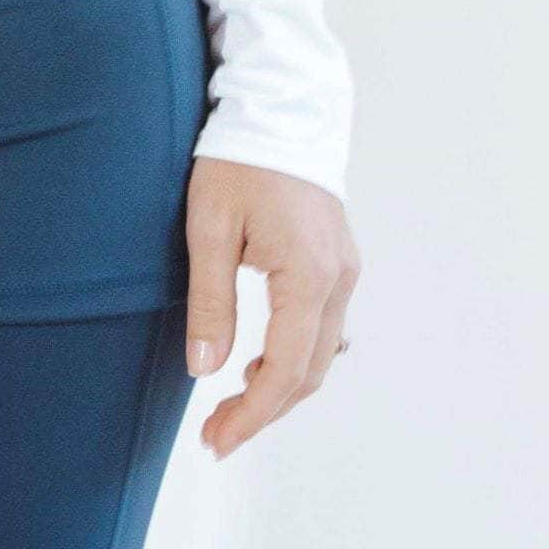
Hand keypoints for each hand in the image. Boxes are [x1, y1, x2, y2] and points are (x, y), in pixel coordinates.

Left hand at [181, 155, 357, 459]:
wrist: (280, 106)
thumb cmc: (237, 160)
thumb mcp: (208, 228)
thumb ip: (209, 301)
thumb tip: (204, 369)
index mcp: (308, 275)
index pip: (285, 370)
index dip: (251, 415)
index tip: (215, 442)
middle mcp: (338, 278)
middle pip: (309, 372)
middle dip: (264, 411)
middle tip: (215, 437)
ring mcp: (344, 270)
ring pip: (321, 354)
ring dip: (280, 388)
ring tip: (230, 408)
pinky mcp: (338, 261)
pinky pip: (324, 328)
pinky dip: (295, 358)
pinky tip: (258, 366)